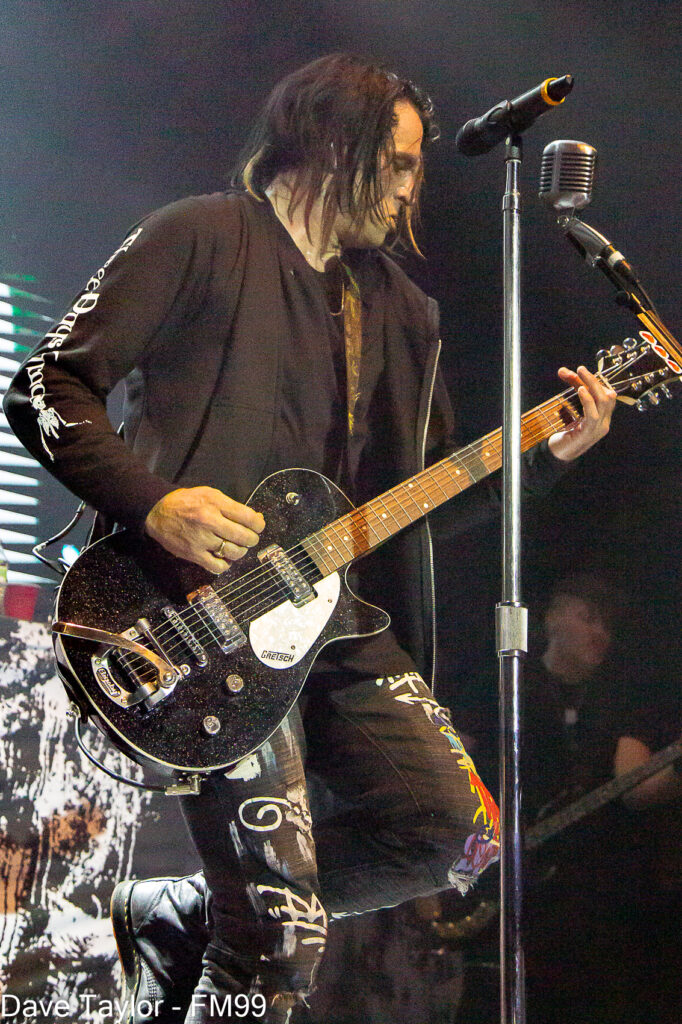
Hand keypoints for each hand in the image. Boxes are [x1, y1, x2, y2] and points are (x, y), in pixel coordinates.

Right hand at [144, 486, 264, 572]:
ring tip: (236, 547)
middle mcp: (209, 521)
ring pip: (234, 553)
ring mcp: (201, 539)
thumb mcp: (210, 495)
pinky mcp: (193, 554)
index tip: (258, 526)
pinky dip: (225, 564)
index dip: (259, 524)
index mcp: (216, 503)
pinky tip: (223, 558)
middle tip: (249, 538)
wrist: (158, 512)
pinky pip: (218, 566)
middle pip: (244, 537)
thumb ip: (232, 506)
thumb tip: (257, 518)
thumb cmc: (187, 502)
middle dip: (252, 539)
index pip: (249, 518)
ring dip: (240, 552)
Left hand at [548, 365, 616, 461]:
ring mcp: (599, 428)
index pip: (604, 394)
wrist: (558, 455)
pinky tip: (580, 391)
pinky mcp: (589, 433)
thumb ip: (571, 392)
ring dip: (592, 385)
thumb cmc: (565, 432)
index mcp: (603, 417)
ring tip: (581, 374)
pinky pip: (593, 414)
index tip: (578, 371)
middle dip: (594, 380)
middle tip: (581, 368)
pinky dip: (588, 400)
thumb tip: (563, 370)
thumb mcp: (570, 408)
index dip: (593, 381)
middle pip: (607, 395)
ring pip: (603, 402)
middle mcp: (605, 422)